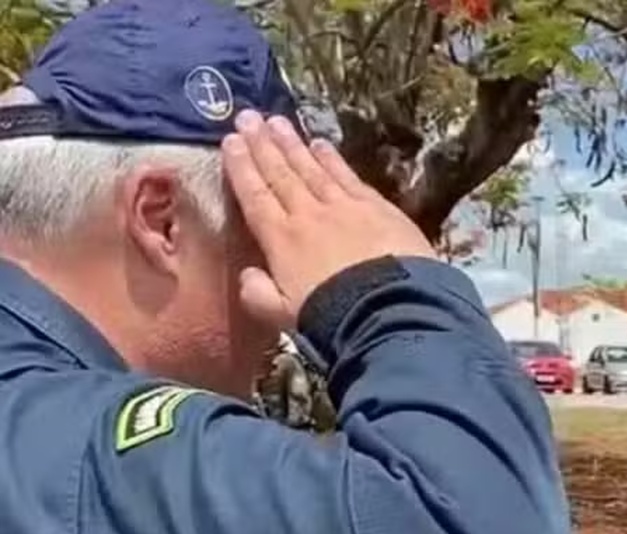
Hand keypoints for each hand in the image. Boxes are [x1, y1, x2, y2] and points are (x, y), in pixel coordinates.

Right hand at [220, 110, 434, 329]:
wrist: (389, 310)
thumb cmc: (333, 318)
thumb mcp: (284, 317)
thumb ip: (259, 295)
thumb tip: (247, 275)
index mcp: (281, 241)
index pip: (255, 197)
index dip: (241, 167)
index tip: (230, 141)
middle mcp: (309, 215)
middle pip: (281, 174)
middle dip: (263, 144)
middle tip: (248, 116)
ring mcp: (344, 207)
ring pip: (312, 168)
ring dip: (293, 144)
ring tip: (278, 121)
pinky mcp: (378, 208)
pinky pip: (348, 176)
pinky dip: (332, 158)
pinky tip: (322, 144)